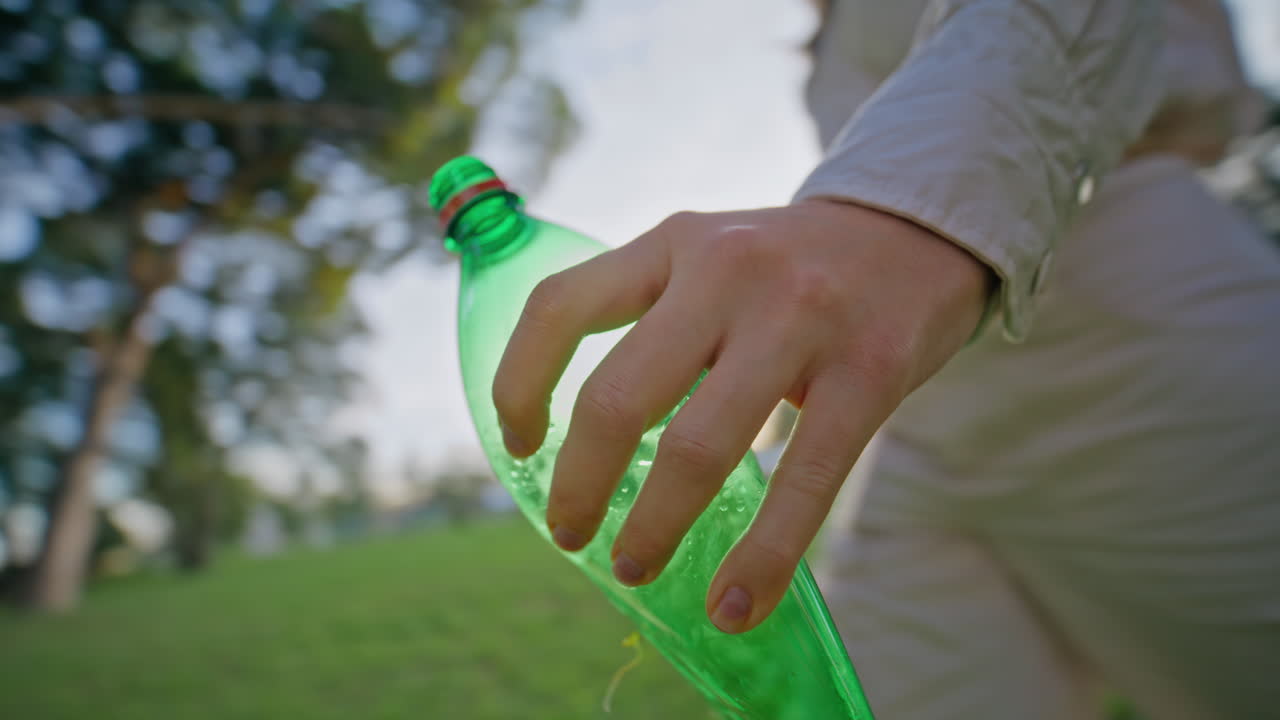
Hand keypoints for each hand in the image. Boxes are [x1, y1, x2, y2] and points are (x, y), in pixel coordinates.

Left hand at [493, 199, 990, 632]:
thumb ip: (654, 317)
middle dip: (579, 485)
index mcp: (674, 243)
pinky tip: (735, 605)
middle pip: (618, 397)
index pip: (560, 307)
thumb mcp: (710, 255)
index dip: (518, 385)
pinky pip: (802, 482)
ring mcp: (801, 320)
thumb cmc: (793, 265)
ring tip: (635, 568)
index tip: (516, 446)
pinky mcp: (869, 372)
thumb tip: (585, 440)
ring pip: (699, 447)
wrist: (920, 229)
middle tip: (571, 536)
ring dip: (653, 528)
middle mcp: (726, 271)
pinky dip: (761, 560)